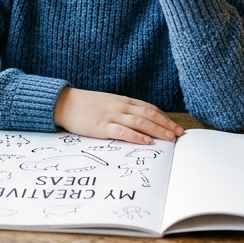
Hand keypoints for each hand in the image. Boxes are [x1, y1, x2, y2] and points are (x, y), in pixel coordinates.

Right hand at [54, 87, 183, 143]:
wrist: (64, 102)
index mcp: (123, 100)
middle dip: (166, 125)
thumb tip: (138, 121)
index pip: (149, 108)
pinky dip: (136, 136)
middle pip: (149, 115)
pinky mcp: (102, 126)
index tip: (175, 126)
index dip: (164, 117)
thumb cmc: (85, 105)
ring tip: (170, 138)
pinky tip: (147, 142)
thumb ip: (122, 110)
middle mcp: (120, 106)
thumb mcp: (107, 103)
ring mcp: (111, 115)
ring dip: (157, 130)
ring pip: (140, 122)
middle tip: (179, 134)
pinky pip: (122, 131)